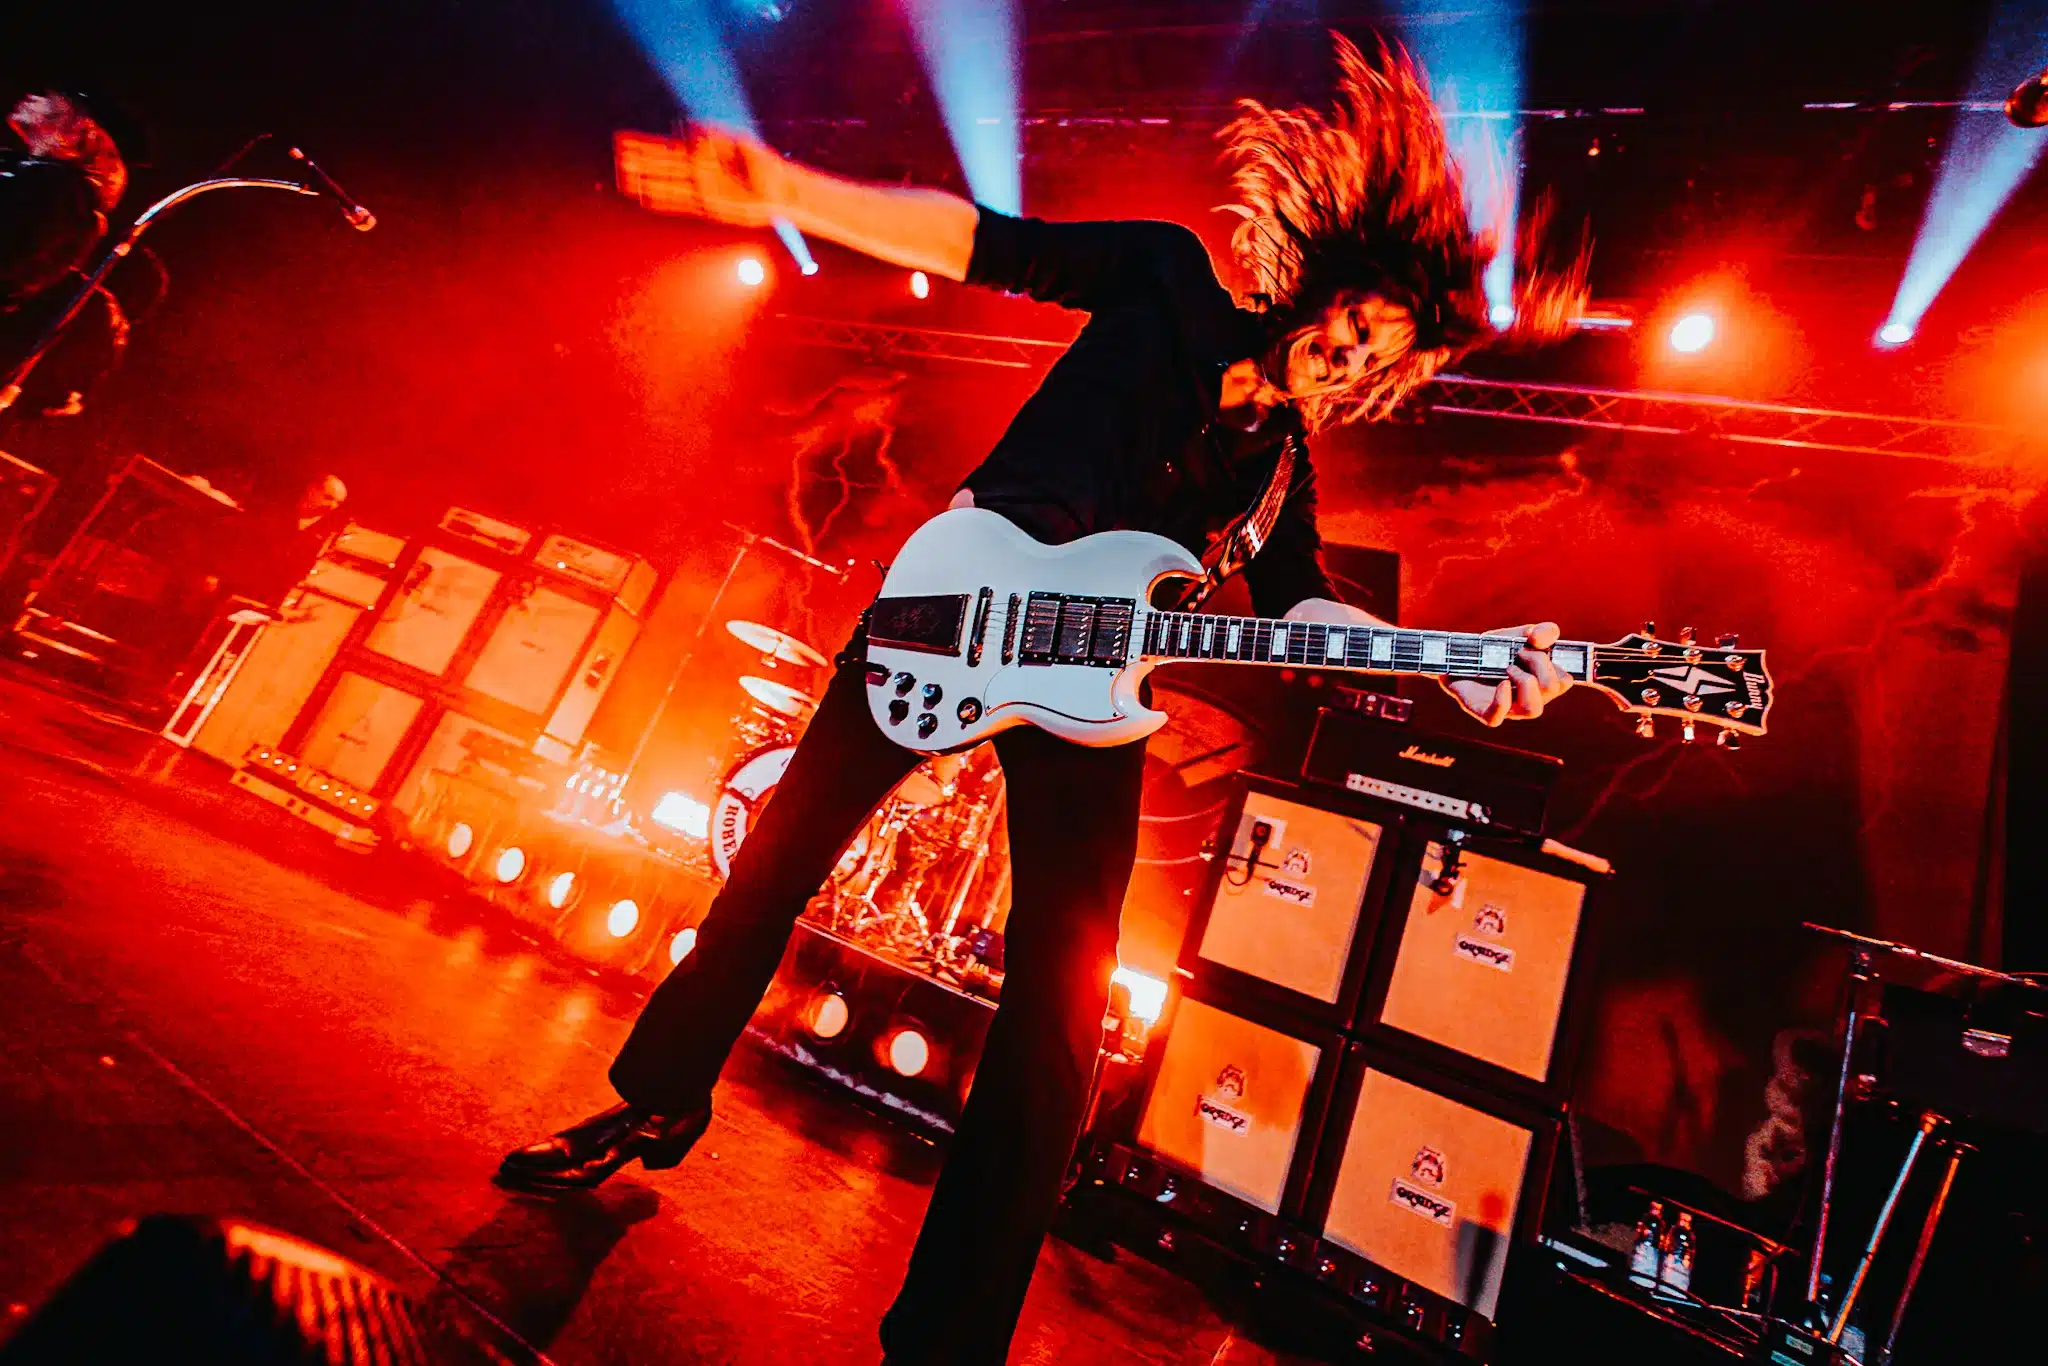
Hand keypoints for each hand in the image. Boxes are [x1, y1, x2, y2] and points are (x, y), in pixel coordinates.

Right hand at [615, 125, 791, 227]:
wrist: (783, 190)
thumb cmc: (766, 164)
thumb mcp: (741, 142)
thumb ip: (714, 135)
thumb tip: (688, 127)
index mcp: (704, 154)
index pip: (668, 148)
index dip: (645, 145)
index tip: (623, 140)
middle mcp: (700, 173)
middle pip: (663, 165)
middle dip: (641, 161)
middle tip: (617, 157)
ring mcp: (703, 190)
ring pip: (667, 184)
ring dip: (646, 181)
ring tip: (624, 177)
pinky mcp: (710, 207)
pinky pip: (681, 204)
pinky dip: (664, 200)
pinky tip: (645, 198)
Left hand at [1441, 622, 1570, 726]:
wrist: (1459, 657)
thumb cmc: (1494, 651)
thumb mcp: (1519, 635)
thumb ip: (1541, 632)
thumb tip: (1539, 639)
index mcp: (1542, 682)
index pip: (1564, 681)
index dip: (1554, 662)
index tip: (1535, 647)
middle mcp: (1529, 698)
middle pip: (1551, 689)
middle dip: (1539, 663)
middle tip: (1519, 653)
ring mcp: (1508, 709)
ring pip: (1533, 710)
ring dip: (1525, 682)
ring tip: (1509, 668)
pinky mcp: (1484, 712)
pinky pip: (1496, 718)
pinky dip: (1502, 700)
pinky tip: (1501, 683)